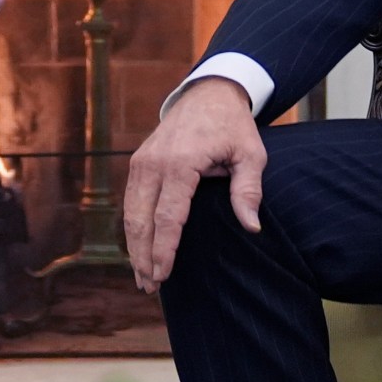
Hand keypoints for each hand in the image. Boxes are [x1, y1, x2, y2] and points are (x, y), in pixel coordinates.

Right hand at [122, 79, 265, 293]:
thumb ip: (248, 190)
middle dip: (143, 256)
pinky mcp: (137, 163)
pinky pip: (131, 202)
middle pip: (142, 219)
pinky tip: (138, 250)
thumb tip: (251, 226)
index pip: (168, 216)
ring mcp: (141, 162)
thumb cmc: (233, 126)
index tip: (163, 275)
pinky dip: (133, 228)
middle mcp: (154, 163)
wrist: (208, 94)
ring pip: (130, 213)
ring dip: (134, 247)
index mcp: (180, 162)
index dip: (164, 249)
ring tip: (142, 277)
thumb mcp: (251, 154)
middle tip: (149, 287)